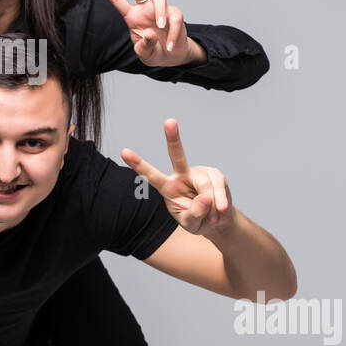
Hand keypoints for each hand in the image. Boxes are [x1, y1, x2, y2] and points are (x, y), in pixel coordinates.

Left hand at [93, 0, 198, 66]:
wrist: (172, 56)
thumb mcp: (144, 54)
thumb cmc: (154, 52)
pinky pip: (174, 18)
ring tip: (160, 26)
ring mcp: (160, 10)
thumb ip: (144, 46)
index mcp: (132, 16)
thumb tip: (151, 32)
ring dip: (160, 10)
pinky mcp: (175, 14)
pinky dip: (173, 32)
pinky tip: (170, 43)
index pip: (117, 0)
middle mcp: (145, 9)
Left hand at [120, 118, 236, 236]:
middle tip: (169, 121)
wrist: (217, 221)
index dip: (138, 164)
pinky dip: (221, 202)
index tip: (124, 151)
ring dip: (212, 206)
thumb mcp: (191, 224)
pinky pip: (218, 188)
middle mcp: (181, 175)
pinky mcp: (214, 174)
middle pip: (177, 155)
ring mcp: (198, 172)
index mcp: (167, 187)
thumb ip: (194, 214)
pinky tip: (221, 210)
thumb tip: (205, 197)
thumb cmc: (198, 220)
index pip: (151, 175)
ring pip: (206, 187)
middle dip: (173, 138)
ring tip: (213, 217)